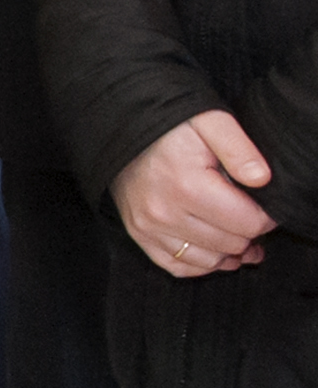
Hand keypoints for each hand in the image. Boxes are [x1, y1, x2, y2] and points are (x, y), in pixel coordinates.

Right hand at [113, 109, 273, 277]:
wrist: (122, 132)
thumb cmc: (170, 127)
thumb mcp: (210, 121)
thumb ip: (239, 148)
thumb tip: (262, 180)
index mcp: (188, 185)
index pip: (248, 223)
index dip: (267, 218)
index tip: (266, 208)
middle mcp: (164, 212)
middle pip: (230, 244)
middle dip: (248, 234)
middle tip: (251, 218)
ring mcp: (148, 226)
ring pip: (208, 260)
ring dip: (228, 252)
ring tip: (240, 237)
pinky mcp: (138, 234)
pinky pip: (178, 266)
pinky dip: (201, 264)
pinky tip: (214, 251)